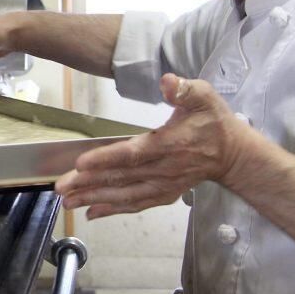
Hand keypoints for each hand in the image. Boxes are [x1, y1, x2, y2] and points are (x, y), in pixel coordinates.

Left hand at [54, 73, 257, 219]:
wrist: (233, 154)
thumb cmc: (214, 123)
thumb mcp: (204, 97)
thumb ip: (184, 89)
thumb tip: (167, 81)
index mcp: (169, 144)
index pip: (132, 153)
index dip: (105, 159)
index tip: (80, 164)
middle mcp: (164, 169)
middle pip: (121, 178)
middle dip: (88, 183)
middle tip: (60, 187)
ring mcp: (163, 185)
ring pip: (124, 195)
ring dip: (94, 199)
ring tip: (68, 201)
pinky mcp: (163, 194)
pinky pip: (135, 204)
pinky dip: (112, 209)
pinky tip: (92, 212)